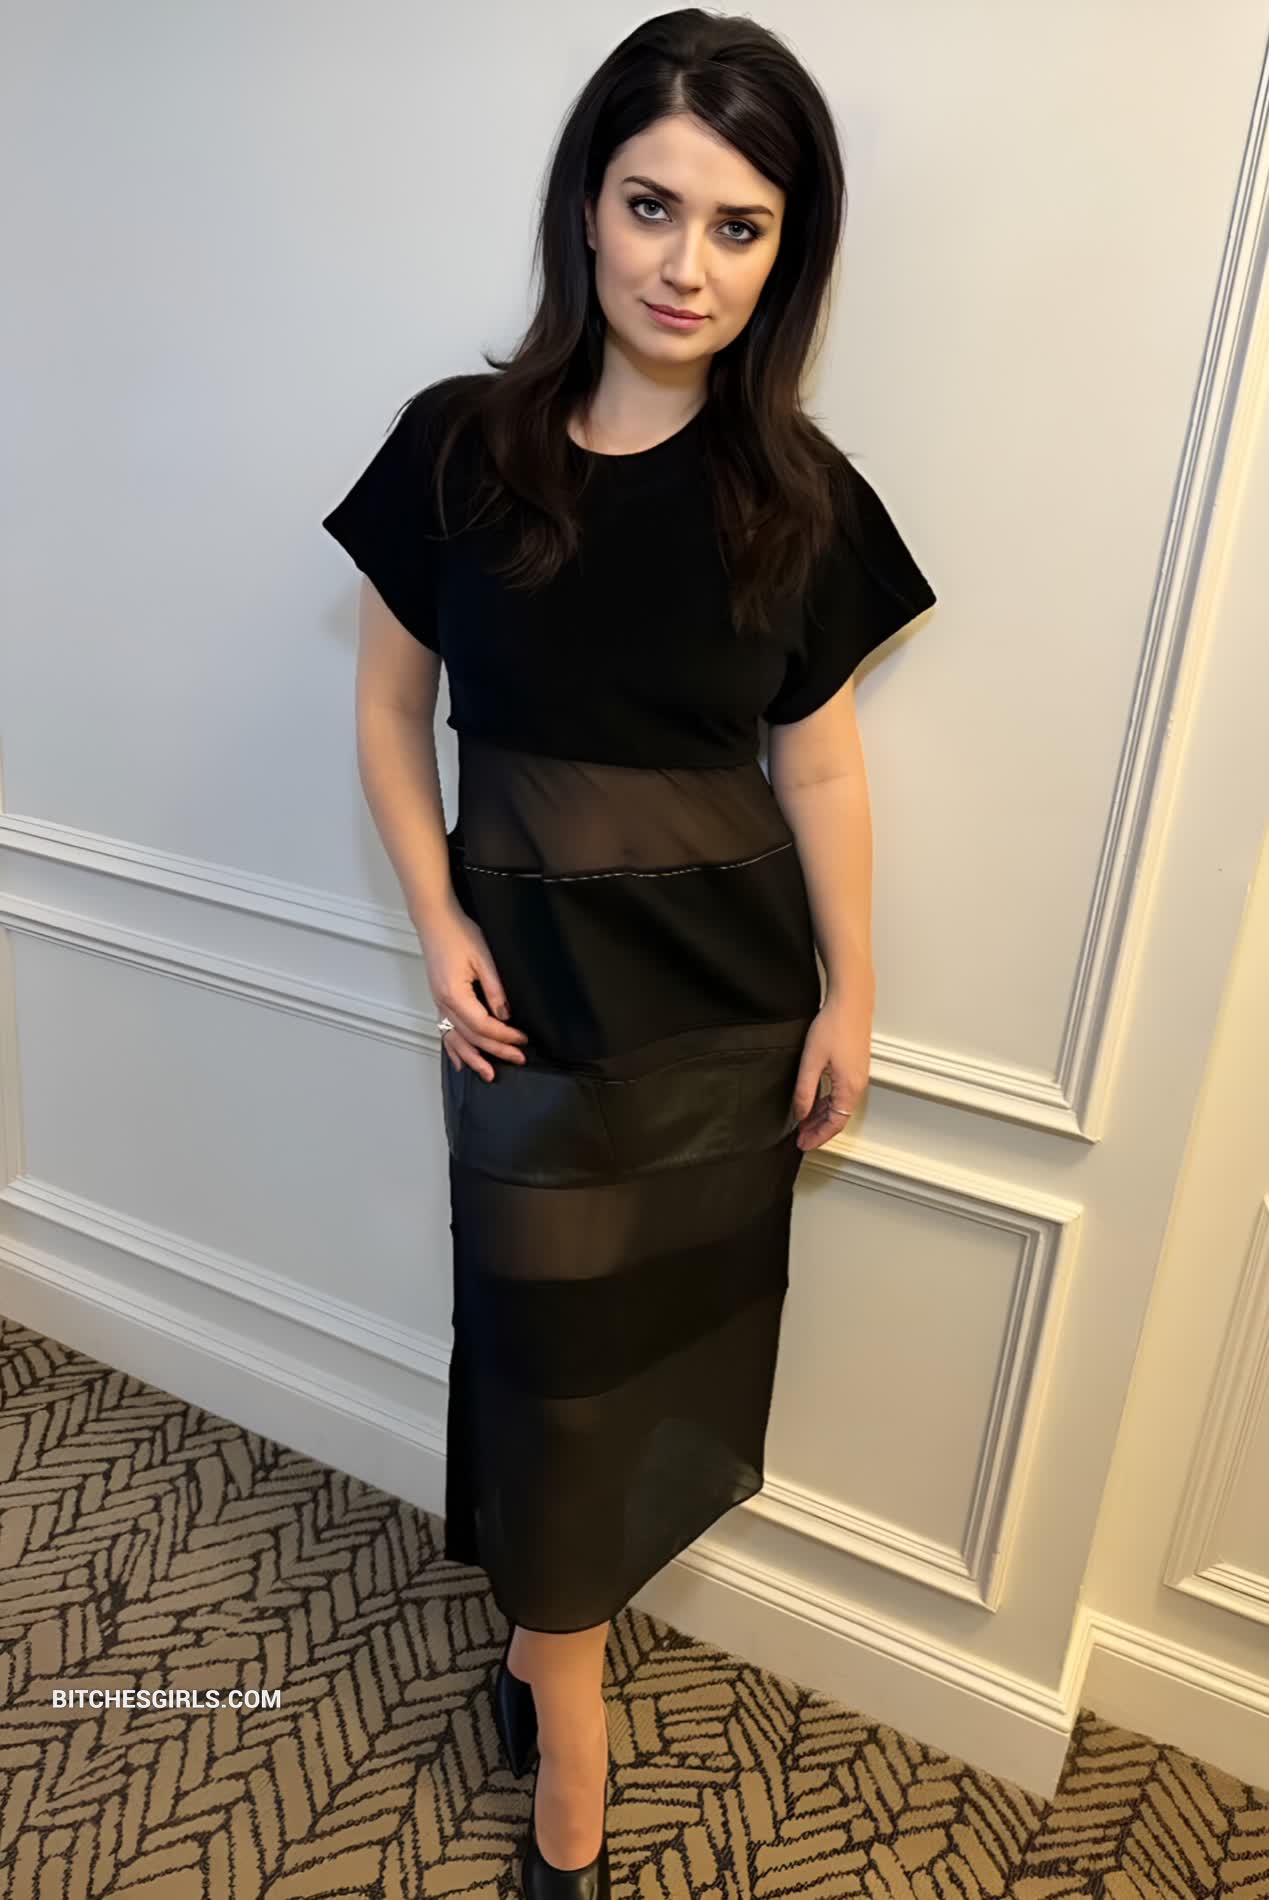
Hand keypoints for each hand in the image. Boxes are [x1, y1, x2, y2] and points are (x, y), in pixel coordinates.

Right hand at [417, 898, 527, 1081]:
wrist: (435, 921)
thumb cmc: (459, 934)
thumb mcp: (484, 958)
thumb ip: (495, 989)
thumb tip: (505, 1015)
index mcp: (455, 995)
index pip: (483, 1025)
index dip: (504, 1036)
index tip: (523, 1040)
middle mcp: (443, 1004)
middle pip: (472, 1036)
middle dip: (495, 1051)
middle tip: (518, 1060)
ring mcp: (439, 1003)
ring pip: (456, 1039)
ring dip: (473, 1058)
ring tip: (489, 1075)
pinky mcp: (440, 1000)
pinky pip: (446, 1031)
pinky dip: (454, 1048)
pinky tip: (460, 1062)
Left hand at [790, 989, 872, 1149]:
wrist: (850, 1001)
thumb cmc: (834, 1025)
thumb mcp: (811, 1061)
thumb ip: (805, 1090)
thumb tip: (800, 1113)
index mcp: (849, 1087)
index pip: (835, 1124)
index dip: (818, 1137)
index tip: (803, 1144)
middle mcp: (858, 1085)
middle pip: (838, 1117)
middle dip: (819, 1130)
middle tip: (800, 1138)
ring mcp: (858, 1076)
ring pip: (840, 1106)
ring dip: (822, 1116)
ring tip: (804, 1122)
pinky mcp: (855, 1066)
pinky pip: (842, 1093)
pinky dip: (828, 1102)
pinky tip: (815, 1101)